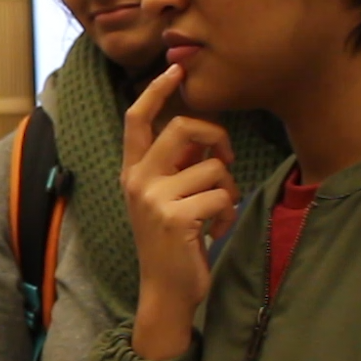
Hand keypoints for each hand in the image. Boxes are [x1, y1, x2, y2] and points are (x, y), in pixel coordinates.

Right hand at [121, 64, 238, 360]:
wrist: (164, 290)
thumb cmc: (173, 241)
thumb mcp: (163, 198)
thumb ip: (175, 166)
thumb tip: (204, 136)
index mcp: (133, 172)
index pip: (137, 120)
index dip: (155, 91)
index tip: (174, 70)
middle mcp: (137, 181)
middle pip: (182, 127)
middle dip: (216, 137)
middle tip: (226, 159)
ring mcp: (154, 199)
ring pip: (213, 167)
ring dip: (228, 189)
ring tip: (217, 212)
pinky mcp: (176, 218)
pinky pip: (221, 195)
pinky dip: (228, 212)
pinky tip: (215, 230)